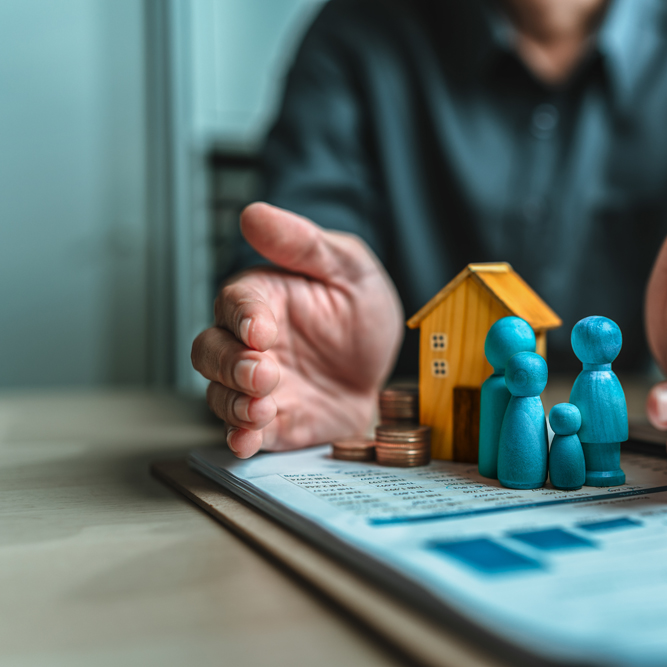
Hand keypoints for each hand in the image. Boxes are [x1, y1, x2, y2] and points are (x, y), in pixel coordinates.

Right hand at [191, 203, 403, 457]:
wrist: (384, 371)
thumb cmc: (360, 312)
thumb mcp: (349, 268)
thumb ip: (305, 244)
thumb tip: (254, 214)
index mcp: (263, 298)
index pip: (235, 302)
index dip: (242, 315)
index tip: (260, 328)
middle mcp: (248, 343)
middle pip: (210, 350)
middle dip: (230, 364)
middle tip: (264, 372)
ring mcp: (254, 385)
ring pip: (218, 393)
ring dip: (233, 403)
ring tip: (262, 408)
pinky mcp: (268, 422)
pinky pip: (241, 432)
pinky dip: (239, 438)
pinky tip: (249, 439)